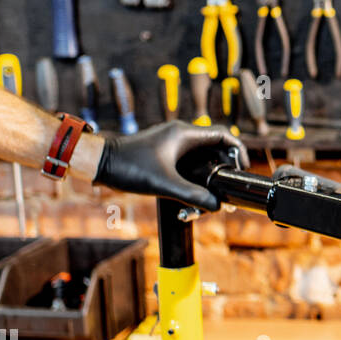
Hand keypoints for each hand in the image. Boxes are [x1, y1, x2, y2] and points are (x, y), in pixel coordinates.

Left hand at [94, 121, 249, 209]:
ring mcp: (172, 144)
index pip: (223, 134)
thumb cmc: (128, 167)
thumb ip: (192, 195)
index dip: (237, 150)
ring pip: (202, 158)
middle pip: (215, 147)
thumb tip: (217, 206)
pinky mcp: (164, 154)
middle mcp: (180, 135)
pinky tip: (193, 197)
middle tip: (229, 187)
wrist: (98, 163)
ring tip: (212, 197)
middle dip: (225, 167)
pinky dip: (195, 178)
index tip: (242, 168)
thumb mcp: (164, 184)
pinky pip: (188, 164)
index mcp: (184, 134)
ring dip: (209, 175)